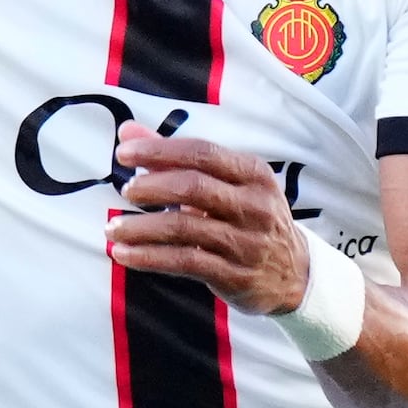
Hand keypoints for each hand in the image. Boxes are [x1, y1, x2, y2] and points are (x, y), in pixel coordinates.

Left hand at [106, 126, 315, 310]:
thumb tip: (127, 132)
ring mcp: (245, 242)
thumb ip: (175, 157)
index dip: (160, 150)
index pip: (202, 153)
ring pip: (184, 228)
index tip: (124, 153)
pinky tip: (123, 253)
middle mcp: (253, 205)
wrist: (295, 274)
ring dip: (142, 228)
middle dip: (152, 186)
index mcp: (253, 173)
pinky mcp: (233, 274)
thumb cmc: (249, 219)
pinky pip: (184, 261)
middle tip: (125, 190)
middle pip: (194, 187)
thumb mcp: (227, 183)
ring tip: (112, 227)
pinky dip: (149, 257)